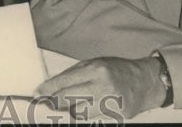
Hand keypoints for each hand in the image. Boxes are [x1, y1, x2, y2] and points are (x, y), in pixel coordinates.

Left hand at [35, 56, 164, 119]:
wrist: (144, 81)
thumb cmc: (117, 69)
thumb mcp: (95, 63)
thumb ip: (74, 74)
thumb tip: (53, 85)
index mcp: (95, 69)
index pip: (64, 81)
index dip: (48, 88)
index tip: (38, 93)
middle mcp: (102, 86)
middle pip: (68, 98)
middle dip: (54, 102)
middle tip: (45, 103)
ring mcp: (110, 102)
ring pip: (78, 112)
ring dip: (68, 110)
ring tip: (64, 106)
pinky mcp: (116, 114)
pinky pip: (91, 117)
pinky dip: (83, 114)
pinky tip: (81, 108)